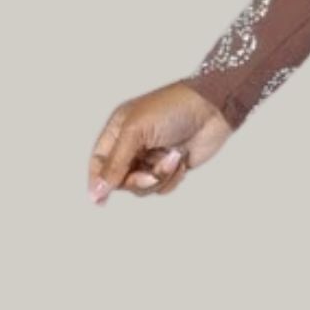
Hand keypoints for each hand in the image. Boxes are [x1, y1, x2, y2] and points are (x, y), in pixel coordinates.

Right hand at [88, 81, 231, 203]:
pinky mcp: (171, 167)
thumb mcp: (136, 132)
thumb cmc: (172, 109)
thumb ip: (115, 163)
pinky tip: (182, 160)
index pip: (99, 161)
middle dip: (137, 180)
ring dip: (159, 176)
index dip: (98, 181)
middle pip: (121, 180)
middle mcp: (133, 145)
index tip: (99, 200)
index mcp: (118, 130)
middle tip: (150, 174)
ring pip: (143, 187)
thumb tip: (97, 190)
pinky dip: (173, 177)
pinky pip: (163, 187)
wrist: (212, 109)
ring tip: (174, 158)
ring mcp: (153, 157)